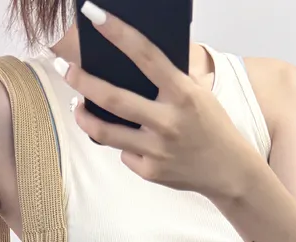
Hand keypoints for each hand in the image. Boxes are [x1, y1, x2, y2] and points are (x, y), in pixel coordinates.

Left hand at [57, 3, 255, 200]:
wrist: (229, 171)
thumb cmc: (211, 125)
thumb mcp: (198, 94)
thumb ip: (170, 80)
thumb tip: (132, 61)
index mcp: (183, 94)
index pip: (146, 56)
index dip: (118, 33)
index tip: (94, 15)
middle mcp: (168, 122)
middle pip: (113, 99)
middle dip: (83, 82)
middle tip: (66, 71)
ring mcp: (157, 150)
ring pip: (106, 132)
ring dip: (85, 116)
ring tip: (78, 105)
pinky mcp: (151, 172)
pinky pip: (125, 154)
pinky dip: (124, 145)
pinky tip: (130, 141)